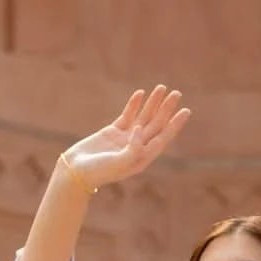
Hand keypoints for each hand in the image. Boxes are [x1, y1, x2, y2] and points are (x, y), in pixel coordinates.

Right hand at [64, 85, 190, 189]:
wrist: (75, 171)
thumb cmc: (97, 172)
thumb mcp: (117, 163)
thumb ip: (132, 149)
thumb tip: (140, 129)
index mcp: (141, 159)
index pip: (162, 138)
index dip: (174, 125)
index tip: (185, 111)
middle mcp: (136, 148)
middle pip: (156, 125)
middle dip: (166, 109)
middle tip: (177, 94)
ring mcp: (125, 139)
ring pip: (143, 118)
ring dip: (153, 103)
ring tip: (162, 88)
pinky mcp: (113, 132)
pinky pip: (127, 116)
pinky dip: (134, 105)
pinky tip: (141, 93)